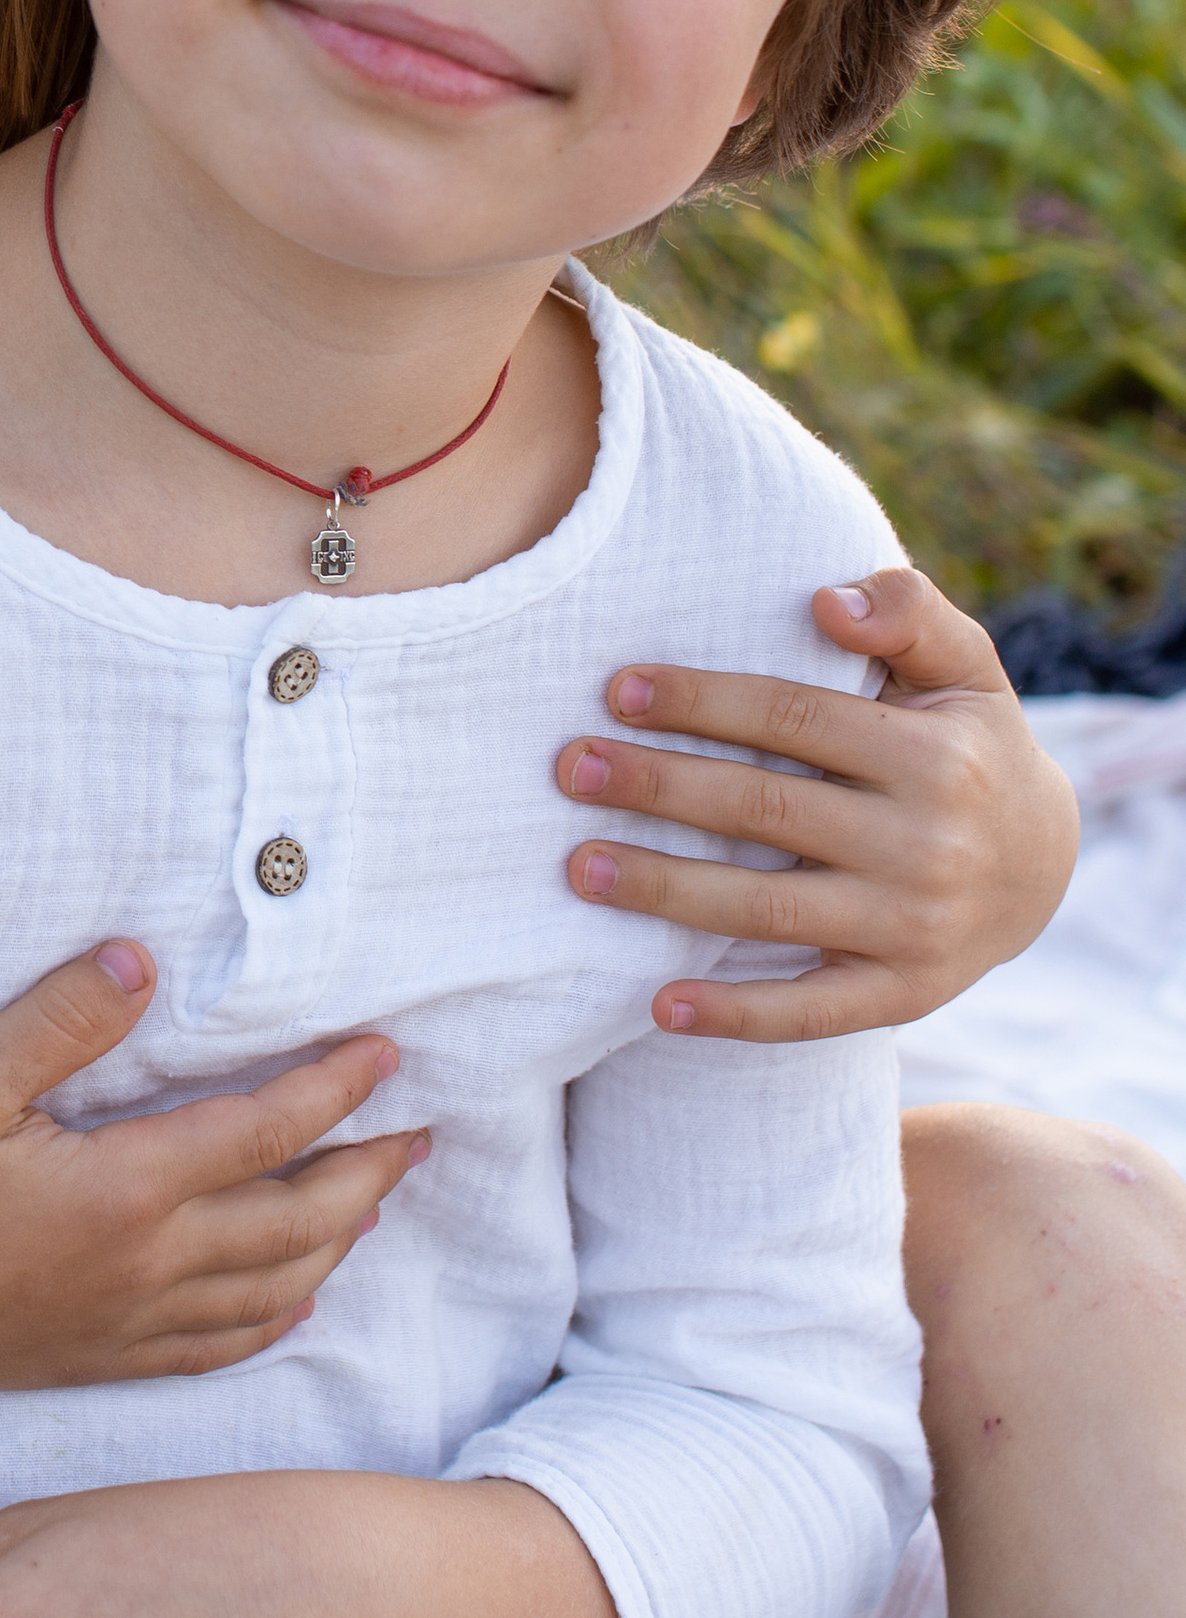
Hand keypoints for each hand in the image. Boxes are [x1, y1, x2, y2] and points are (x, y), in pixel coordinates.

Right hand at [0, 954, 420, 1411]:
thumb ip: (60, 1016)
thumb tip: (141, 957)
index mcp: (125, 1190)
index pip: (265, 1133)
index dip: (336, 1091)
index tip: (386, 1054)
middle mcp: (147, 1266)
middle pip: (295, 1220)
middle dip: (368, 1174)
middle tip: (421, 1136)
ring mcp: (128, 1322)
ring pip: (272, 1290)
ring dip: (337, 1242)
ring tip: (373, 1202)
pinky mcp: (100, 1357)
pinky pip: (217, 1347)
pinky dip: (275, 1318)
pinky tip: (296, 1299)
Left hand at [556, 564, 1078, 1041]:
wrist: (1046, 869)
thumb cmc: (971, 746)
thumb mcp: (965, 667)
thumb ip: (907, 612)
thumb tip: (825, 601)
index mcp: (935, 756)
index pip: (795, 719)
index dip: (703, 702)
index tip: (619, 691)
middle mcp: (927, 845)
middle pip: (766, 810)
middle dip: (660, 787)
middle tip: (571, 769)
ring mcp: (913, 928)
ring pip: (768, 908)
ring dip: (665, 890)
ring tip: (580, 865)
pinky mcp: (900, 994)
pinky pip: (808, 1013)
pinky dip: (734, 1016)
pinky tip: (659, 1007)